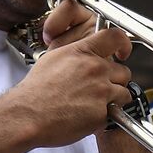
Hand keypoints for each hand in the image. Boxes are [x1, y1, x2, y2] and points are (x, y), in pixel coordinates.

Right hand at [14, 22, 133, 146]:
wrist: (28, 114)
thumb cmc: (35, 91)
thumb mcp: (53, 58)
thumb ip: (74, 52)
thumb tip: (82, 53)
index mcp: (83, 53)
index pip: (115, 37)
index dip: (123, 45)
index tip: (123, 51)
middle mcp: (95, 69)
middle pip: (123, 71)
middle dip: (115, 80)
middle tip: (101, 88)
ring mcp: (101, 91)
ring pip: (124, 92)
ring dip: (115, 98)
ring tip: (95, 103)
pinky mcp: (102, 112)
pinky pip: (115, 112)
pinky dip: (106, 115)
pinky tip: (89, 115)